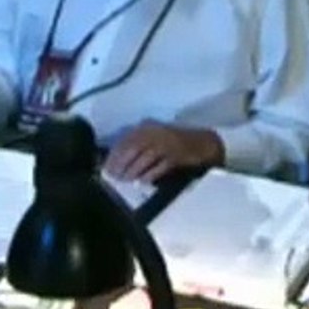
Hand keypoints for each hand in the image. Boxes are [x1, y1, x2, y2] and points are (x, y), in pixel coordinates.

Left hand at [103, 121, 224, 182]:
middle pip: (133, 149)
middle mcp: (155, 132)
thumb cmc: (175, 142)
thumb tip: (116, 162)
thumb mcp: (154, 138)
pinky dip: (150, 175)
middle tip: (113, 177)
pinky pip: (160, 166)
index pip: (125, 141)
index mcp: (147, 127)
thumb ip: (137, 146)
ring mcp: (167, 143)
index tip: (106, 168)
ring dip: (133, 171)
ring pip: (144, 158)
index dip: (114, 155)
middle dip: (121, 165)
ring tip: (125, 181)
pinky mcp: (177, 155)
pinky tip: (143, 182)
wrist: (203, 142)